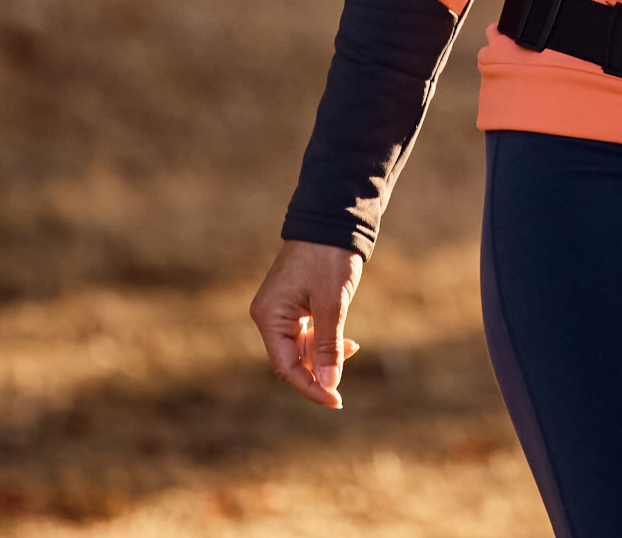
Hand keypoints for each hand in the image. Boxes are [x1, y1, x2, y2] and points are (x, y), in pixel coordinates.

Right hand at [248, 240, 364, 409]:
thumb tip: (327, 384)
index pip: (286, 366)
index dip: (310, 387)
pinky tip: (347, 343)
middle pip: (290, 361)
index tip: (335, 401)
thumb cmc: (329, 258)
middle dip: (318, 373)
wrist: (332, 221)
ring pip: (300, 349)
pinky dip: (324, 342)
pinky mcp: (294, 306)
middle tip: (344, 387)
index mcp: (269, 316)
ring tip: (352, 348)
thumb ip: (327, 346)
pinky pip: (306, 334)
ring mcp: (280, 311)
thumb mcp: (332, 304)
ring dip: (324, 357)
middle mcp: (269, 316)